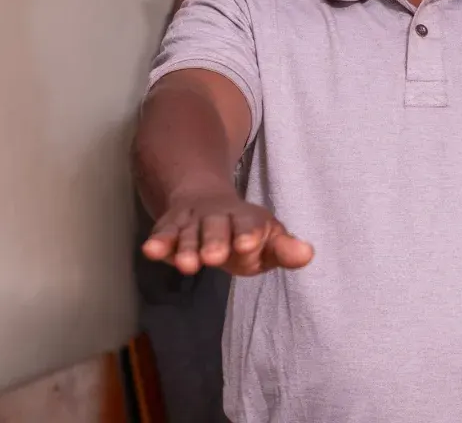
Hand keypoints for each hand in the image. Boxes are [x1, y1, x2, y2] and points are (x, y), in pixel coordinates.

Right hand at [142, 189, 312, 275]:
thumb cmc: (244, 232)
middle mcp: (219, 217)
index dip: (249, 234)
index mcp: (249, 220)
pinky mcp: (171, 227)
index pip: (250, 225)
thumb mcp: (267, 240)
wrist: (205, 200)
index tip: (249, 243)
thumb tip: (307, 253)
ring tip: (186, 265)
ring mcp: (193, 221)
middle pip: (217, 228)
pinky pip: (164, 233)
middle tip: (215, 257)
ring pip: (190, 233)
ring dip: (187, 248)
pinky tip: (151, 251)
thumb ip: (284, 249)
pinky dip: (159, 242)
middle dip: (216, 241)